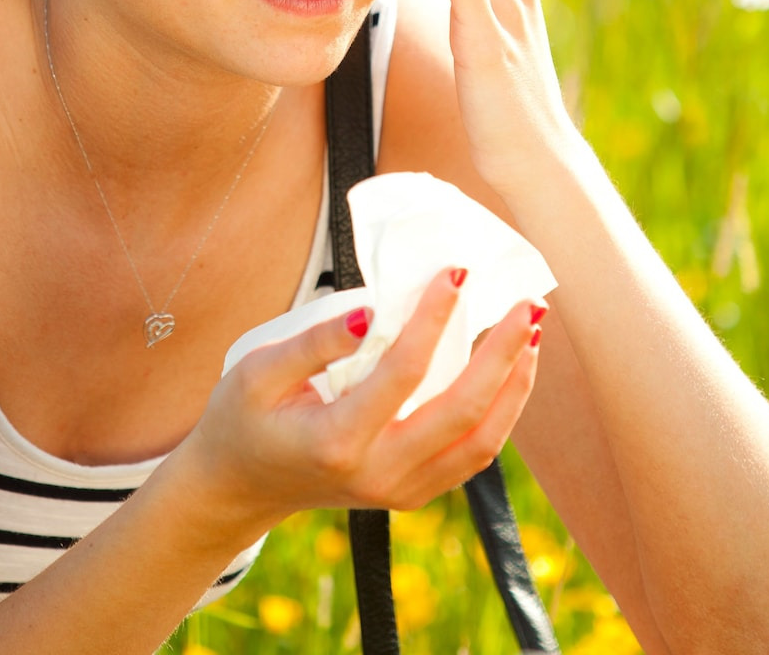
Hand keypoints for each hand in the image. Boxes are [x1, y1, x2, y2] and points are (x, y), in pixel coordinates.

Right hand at [186, 267, 547, 527]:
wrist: (238, 487)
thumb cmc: (242, 419)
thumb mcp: (256, 372)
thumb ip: (314, 342)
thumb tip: (371, 310)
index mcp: (337, 441)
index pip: (404, 373)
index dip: (435, 319)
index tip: (456, 274)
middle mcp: (378, 473)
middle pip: (463, 413)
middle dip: (502, 353)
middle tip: (526, 303)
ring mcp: (399, 490)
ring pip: (482, 442)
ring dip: (515, 385)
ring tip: (530, 333)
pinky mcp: (411, 493)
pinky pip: (472, 455)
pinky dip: (501, 412)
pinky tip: (510, 370)